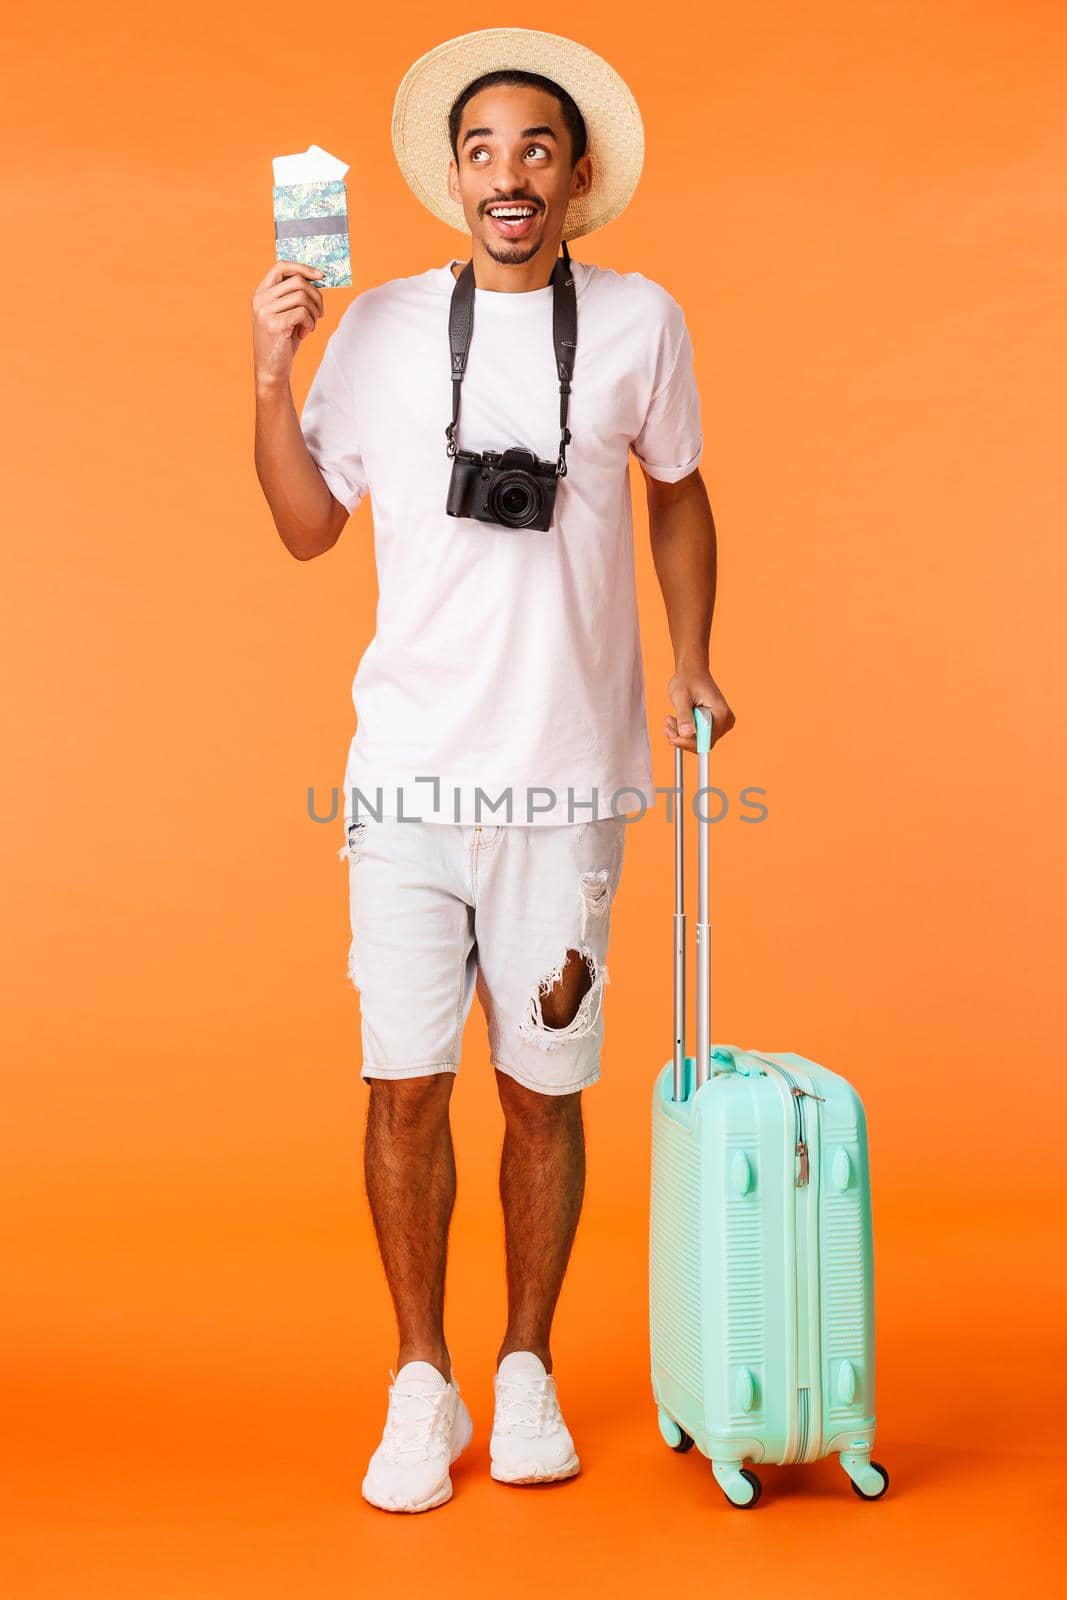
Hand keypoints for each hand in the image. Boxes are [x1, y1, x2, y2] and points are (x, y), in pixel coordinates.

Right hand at [251, 260, 326, 389]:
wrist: (271, 368)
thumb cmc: (282, 340)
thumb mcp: (287, 313)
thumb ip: (295, 296)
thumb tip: (318, 278)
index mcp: (261, 292)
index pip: (281, 266)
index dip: (302, 267)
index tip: (320, 276)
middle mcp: (260, 299)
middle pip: (298, 281)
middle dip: (316, 296)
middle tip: (320, 313)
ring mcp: (265, 311)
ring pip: (303, 297)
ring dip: (315, 312)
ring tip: (310, 325)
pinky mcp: (275, 324)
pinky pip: (303, 313)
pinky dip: (311, 323)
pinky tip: (305, 333)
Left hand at [663, 667, 735, 751]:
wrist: (692, 672)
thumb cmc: (688, 680)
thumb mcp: (682, 696)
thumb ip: (684, 715)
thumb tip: (686, 733)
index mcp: (721, 714)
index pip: (707, 740)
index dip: (688, 742)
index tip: (672, 736)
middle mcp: (724, 721)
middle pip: (702, 743)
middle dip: (681, 738)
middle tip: (668, 725)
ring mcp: (719, 724)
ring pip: (697, 741)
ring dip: (680, 734)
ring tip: (670, 719)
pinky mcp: (712, 726)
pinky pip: (696, 737)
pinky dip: (682, 732)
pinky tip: (675, 721)